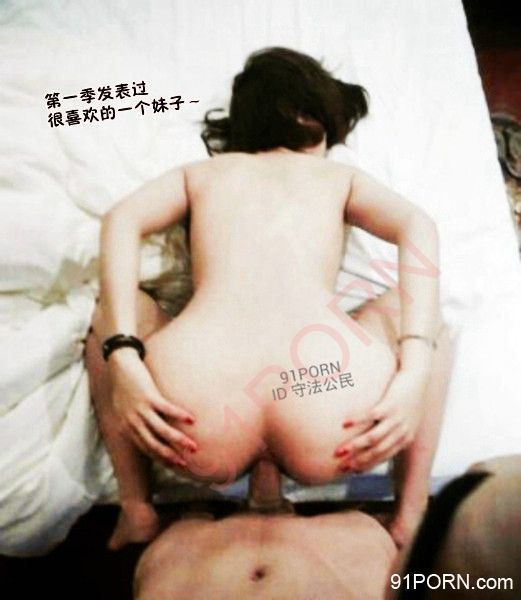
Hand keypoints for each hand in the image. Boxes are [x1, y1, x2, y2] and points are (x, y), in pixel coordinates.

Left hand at [109, 349, 196, 465]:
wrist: (118, 365)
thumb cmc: (123, 386)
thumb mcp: (123, 409)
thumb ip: (133, 422)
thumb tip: (146, 431)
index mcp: (127, 427)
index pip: (146, 448)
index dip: (161, 458)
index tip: (175, 465)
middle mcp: (133, 422)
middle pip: (154, 444)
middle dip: (171, 456)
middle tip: (185, 464)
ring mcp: (141, 410)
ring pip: (162, 431)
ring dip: (179, 440)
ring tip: (193, 446)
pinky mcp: (149, 396)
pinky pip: (167, 409)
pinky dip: (180, 415)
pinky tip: (192, 420)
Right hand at [334, 368, 429, 471]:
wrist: (418, 377)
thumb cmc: (409, 397)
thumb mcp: (407, 419)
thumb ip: (395, 431)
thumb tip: (377, 438)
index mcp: (405, 438)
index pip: (384, 456)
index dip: (368, 465)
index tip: (352, 470)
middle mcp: (402, 431)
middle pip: (378, 451)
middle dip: (359, 460)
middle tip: (342, 465)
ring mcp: (396, 419)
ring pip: (374, 438)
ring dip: (356, 446)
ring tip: (340, 450)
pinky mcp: (390, 404)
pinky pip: (371, 416)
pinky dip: (357, 421)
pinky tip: (345, 423)